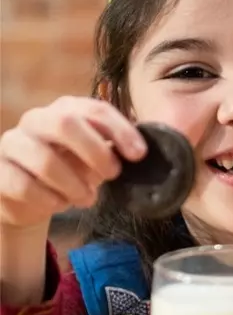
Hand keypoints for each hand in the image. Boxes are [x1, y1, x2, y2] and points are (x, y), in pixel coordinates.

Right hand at [0, 96, 145, 230]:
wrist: (28, 197)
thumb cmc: (71, 170)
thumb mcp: (95, 158)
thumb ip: (114, 150)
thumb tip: (139, 153)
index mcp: (66, 110)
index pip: (95, 110)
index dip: (120, 130)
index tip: (139, 155)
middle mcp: (36, 120)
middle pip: (65, 123)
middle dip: (95, 152)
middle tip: (113, 175)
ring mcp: (12, 143)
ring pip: (44, 160)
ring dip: (73, 185)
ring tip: (87, 199)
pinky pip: (23, 185)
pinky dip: (49, 199)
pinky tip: (59, 204)